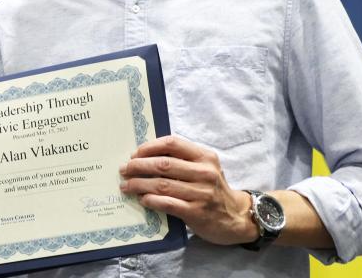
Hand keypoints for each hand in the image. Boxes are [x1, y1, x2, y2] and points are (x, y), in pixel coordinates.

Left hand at [119, 135, 256, 244]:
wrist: (237, 217)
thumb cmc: (213, 189)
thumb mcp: (204, 168)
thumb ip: (181, 160)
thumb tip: (144, 155)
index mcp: (204, 157)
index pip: (172, 143)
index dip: (149, 147)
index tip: (134, 154)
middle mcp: (204, 173)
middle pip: (163, 164)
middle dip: (138, 166)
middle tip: (124, 170)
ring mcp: (202, 193)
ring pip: (162, 185)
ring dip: (139, 184)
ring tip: (127, 185)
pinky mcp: (197, 213)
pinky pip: (168, 203)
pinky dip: (151, 200)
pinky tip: (142, 198)